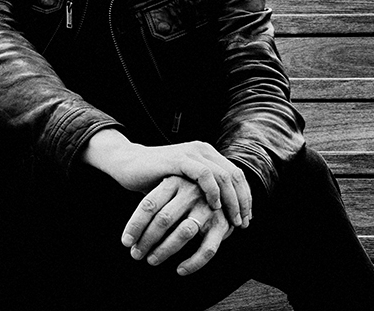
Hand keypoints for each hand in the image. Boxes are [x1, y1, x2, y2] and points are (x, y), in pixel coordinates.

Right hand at [82, 130, 251, 229]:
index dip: (244, 197)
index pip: (236, 175)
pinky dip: (213, 191)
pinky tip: (214, 207)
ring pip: (224, 175)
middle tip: (243, 223)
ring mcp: (192, 153)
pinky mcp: (180, 159)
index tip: (246, 219)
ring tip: (232, 220)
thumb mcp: (185, 187)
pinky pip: (204, 174)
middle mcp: (203, 150)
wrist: (128, 166)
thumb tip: (224, 215)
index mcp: (207, 155)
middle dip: (242, 202)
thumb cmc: (155, 180)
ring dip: (231, 200)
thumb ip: (203, 193)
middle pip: (234, 176)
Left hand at [121, 175, 233, 275]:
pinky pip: (208, 248)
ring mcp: (208, 207)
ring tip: (151, 260)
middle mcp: (191, 192)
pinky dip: (193, 262)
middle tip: (136, 255)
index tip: (126, 242)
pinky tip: (180, 270)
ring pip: (183, 233)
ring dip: (165, 250)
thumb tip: (129, 238)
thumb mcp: (170, 190)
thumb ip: (155, 206)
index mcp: (174, 181)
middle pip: (163, 219)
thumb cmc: (186, 195)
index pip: (149, 205)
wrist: (224, 190)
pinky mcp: (222, 224)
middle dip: (147, 240)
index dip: (135, 225)